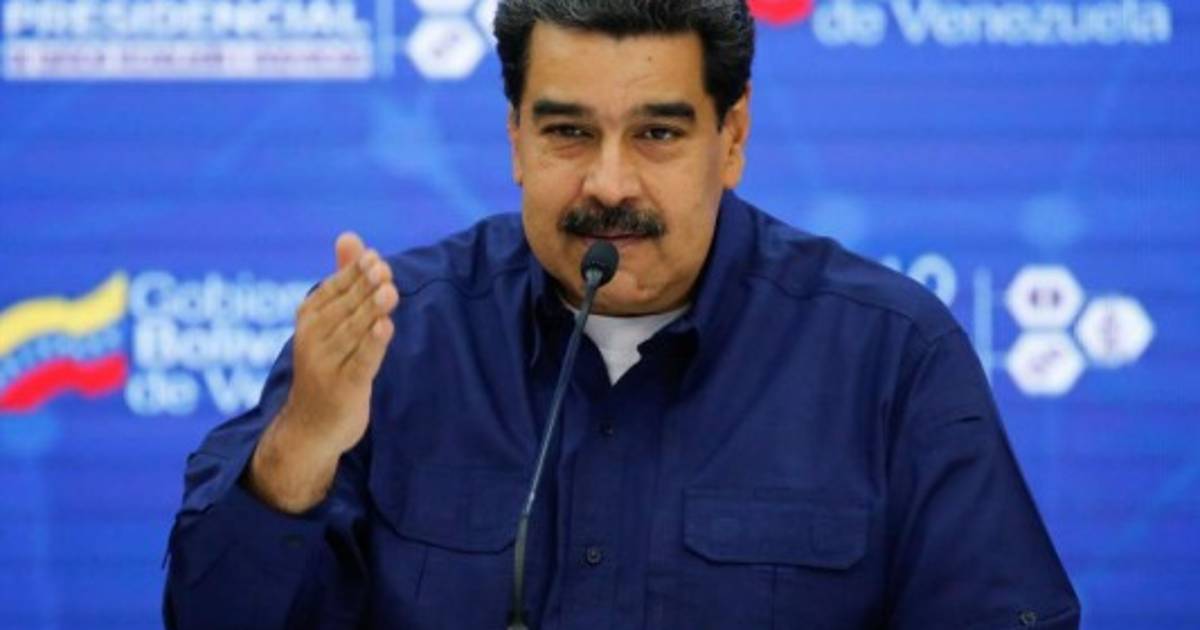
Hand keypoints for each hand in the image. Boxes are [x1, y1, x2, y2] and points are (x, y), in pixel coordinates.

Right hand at [247, 232, 398, 512]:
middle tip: (383, 268)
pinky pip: (361, 363)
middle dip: (364, 288)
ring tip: (389, 291)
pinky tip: (385, 327)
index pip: (332, 290)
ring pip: (353, 333)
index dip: (353, 274)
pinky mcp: (344, 388)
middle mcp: (313, 340)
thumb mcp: (331, 321)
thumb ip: (343, 278)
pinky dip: (373, 345)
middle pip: (344, 308)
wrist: (311, 427)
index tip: (374, 257)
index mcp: (309, 319)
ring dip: (371, 311)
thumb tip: (350, 236)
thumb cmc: (327, 365)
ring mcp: (327, 365)